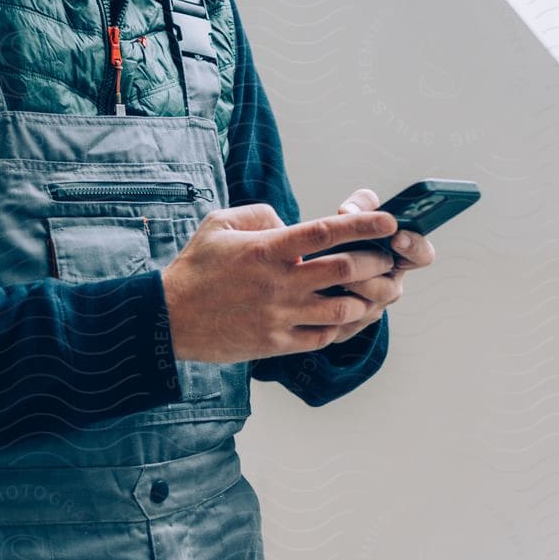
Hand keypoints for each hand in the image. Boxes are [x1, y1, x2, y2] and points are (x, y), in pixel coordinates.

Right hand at [160, 202, 403, 362]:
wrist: (169, 319)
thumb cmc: (195, 268)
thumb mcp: (220, 224)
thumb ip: (260, 215)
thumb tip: (289, 222)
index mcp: (268, 249)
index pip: (326, 232)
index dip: (363, 225)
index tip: (389, 221)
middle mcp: (280, 282)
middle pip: (345, 270)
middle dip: (376, 262)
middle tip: (389, 258)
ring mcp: (280, 316)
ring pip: (342, 309)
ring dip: (367, 299)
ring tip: (378, 290)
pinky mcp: (277, 344)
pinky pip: (324, 337)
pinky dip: (344, 326)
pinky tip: (351, 316)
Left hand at [327, 187, 435, 332]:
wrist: (312, 271)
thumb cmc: (343, 238)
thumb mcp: (354, 215)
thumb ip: (358, 205)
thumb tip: (349, 211)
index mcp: (400, 256)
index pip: (422, 254)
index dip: (414, 247)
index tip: (396, 237)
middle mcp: (390, 285)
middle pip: (390, 288)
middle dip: (368, 273)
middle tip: (350, 261)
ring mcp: (372, 308)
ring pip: (367, 307)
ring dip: (347, 290)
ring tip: (328, 278)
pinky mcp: (350, 326)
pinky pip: (344, 324)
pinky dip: (329, 309)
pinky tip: (316, 295)